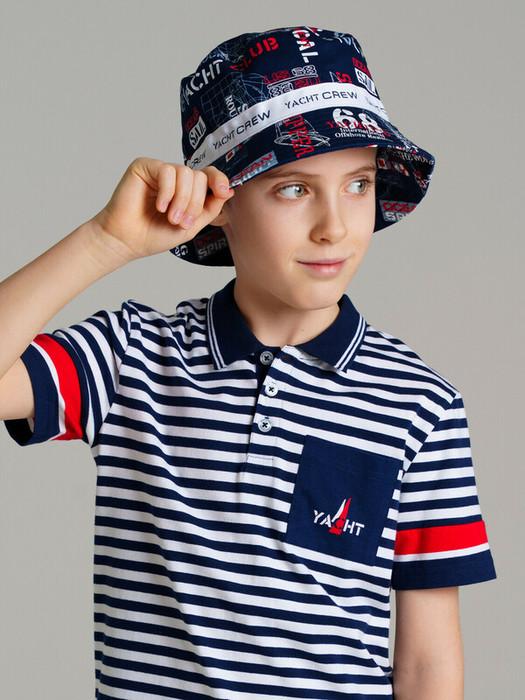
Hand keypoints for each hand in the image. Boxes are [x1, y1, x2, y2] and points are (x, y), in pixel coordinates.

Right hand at [91, 158, 232, 261]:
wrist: (127, 241)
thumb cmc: (154, 235)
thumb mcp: (191, 226)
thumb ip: (210, 208)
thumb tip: (229, 191)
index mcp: (188, 189)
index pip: (209, 175)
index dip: (219, 181)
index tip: (222, 192)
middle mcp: (175, 177)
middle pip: (200, 177)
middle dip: (195, 203)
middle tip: (181, 222)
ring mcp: (160, 170)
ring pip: (186, 173)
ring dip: (182, 200)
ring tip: (170, 218)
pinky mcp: (145, 166)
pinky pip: (167, 171)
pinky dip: (167, 192)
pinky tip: (159, 206)